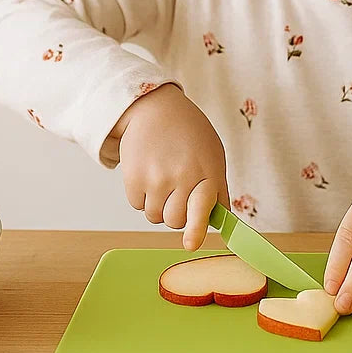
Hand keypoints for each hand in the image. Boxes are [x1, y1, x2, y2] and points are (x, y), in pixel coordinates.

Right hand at [109, 84, 227, 250]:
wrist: (154, 108)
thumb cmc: (188, 132)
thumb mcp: (213, 154)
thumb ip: (217, 188)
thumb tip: (218, 220)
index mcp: (207, 171)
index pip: (203, 207)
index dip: (197, 230)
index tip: (190, 244)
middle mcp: (182, 177)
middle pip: (175, 221)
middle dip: (177, 213)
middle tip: (177, 191)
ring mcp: (156, 179)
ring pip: (156, 217)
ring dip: (159, 205)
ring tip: (163, 178)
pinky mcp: (133, 179)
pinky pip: (138, 206)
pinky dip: (142, 196)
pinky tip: (148, 173)